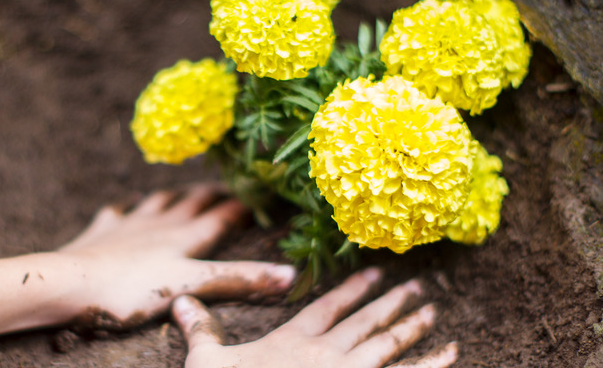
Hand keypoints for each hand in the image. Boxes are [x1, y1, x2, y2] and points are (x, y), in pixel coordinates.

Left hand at [56, 184, 295, 329]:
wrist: (70, 282)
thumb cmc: (131, 288)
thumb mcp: (192, 286)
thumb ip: (239, 279)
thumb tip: (290, 274)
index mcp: (185, 237)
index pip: (222, 217)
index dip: (243, 206)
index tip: (261, 194)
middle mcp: (160, 223)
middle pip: (192, 203)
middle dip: (211, 195)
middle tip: (226, 187)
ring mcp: (129, 224)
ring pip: (157, 202)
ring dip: (173, 196)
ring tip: (181, 192)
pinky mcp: (101, 232)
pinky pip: (115, 214)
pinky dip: (122, 210)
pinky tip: (121, 209)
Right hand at [172, 267, 457, 367]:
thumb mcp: (207, 364)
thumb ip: (201, 329)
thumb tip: (179, 299)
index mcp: (294, 342)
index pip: (328, 306)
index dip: (352, 289)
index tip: (374, 273)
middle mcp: (327, 355)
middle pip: (365, 322)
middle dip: (391, 303)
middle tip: (418, 286)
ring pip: (388, 346)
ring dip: (411, 328)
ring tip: (433, 311)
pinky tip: (452, 355)